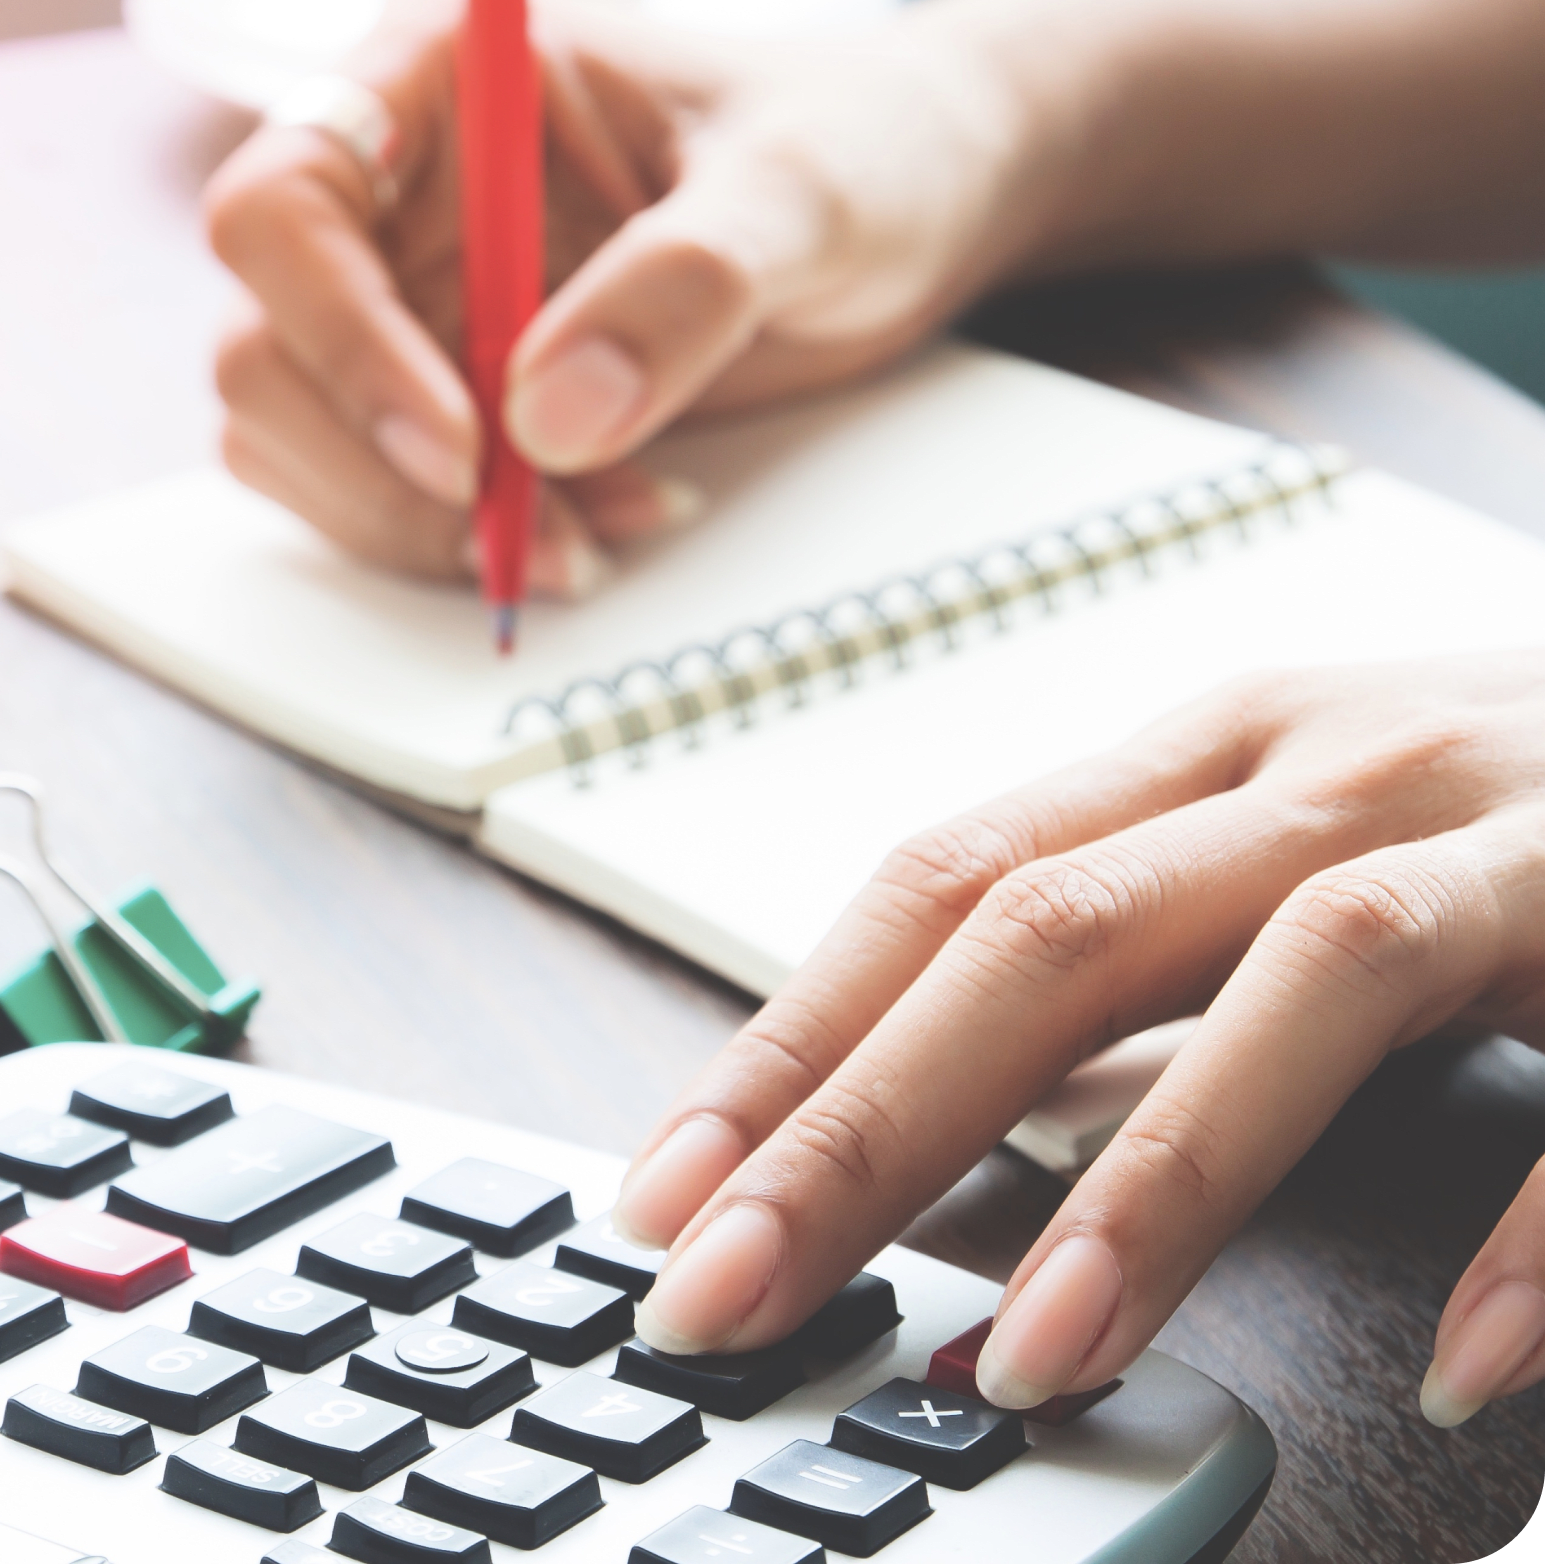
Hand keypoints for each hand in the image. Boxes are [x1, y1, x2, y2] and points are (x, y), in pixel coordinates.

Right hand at [202, 0, 1033, 593]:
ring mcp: (398, 292)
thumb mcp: (805, 192)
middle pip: (263, 344)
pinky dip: (457, 539)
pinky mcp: (433, 387)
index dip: (339, 339)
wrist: (918, 200)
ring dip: (416, 522)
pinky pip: (369, 491)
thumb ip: (687, 283)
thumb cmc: (863, 142)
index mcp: (438, 70)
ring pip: (291, 435)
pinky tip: (595, 525)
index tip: (463, 449)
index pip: (282, 204)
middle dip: (378, 469)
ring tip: (589, 534)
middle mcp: (389, 181)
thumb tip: (549, 423)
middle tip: (524, 531)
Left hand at [609, 654, 1544, 1426]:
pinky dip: (1538, 1234)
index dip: (791, 1039)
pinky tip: (1457, 1367)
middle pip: (1052, 930)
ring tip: (1027, 1358)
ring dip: (1157, 1179)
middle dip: (869, 1121)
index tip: (664, 1191)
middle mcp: (1325, 768)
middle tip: (729, 1292)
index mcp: (1199, 753)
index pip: (941, 884)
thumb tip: (956, 1120)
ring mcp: (1505, 834)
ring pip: (1305, 976)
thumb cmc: (1492, 790)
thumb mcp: (1278, 840)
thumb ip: (1134, 966)